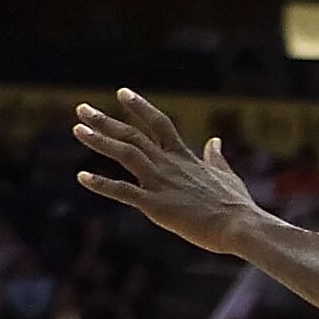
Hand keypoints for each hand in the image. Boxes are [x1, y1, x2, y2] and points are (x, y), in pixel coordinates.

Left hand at [72, 90, 265, 255]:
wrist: (241, 226)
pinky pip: (123, 191)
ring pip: (125, 153)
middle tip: (82, 108)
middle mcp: (169, 164)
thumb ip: (216, 158)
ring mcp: (161, 183)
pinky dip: (101, 184)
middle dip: (106, 120)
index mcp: (185, 157)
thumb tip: (214, 141)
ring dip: (99, 140)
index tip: (123, 93)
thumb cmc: (237, 205)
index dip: (140, 107)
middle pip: (133, 134)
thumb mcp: (227, 175)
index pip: (159, 123)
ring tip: (77, 129)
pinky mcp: (156, 205)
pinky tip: (82, 177)